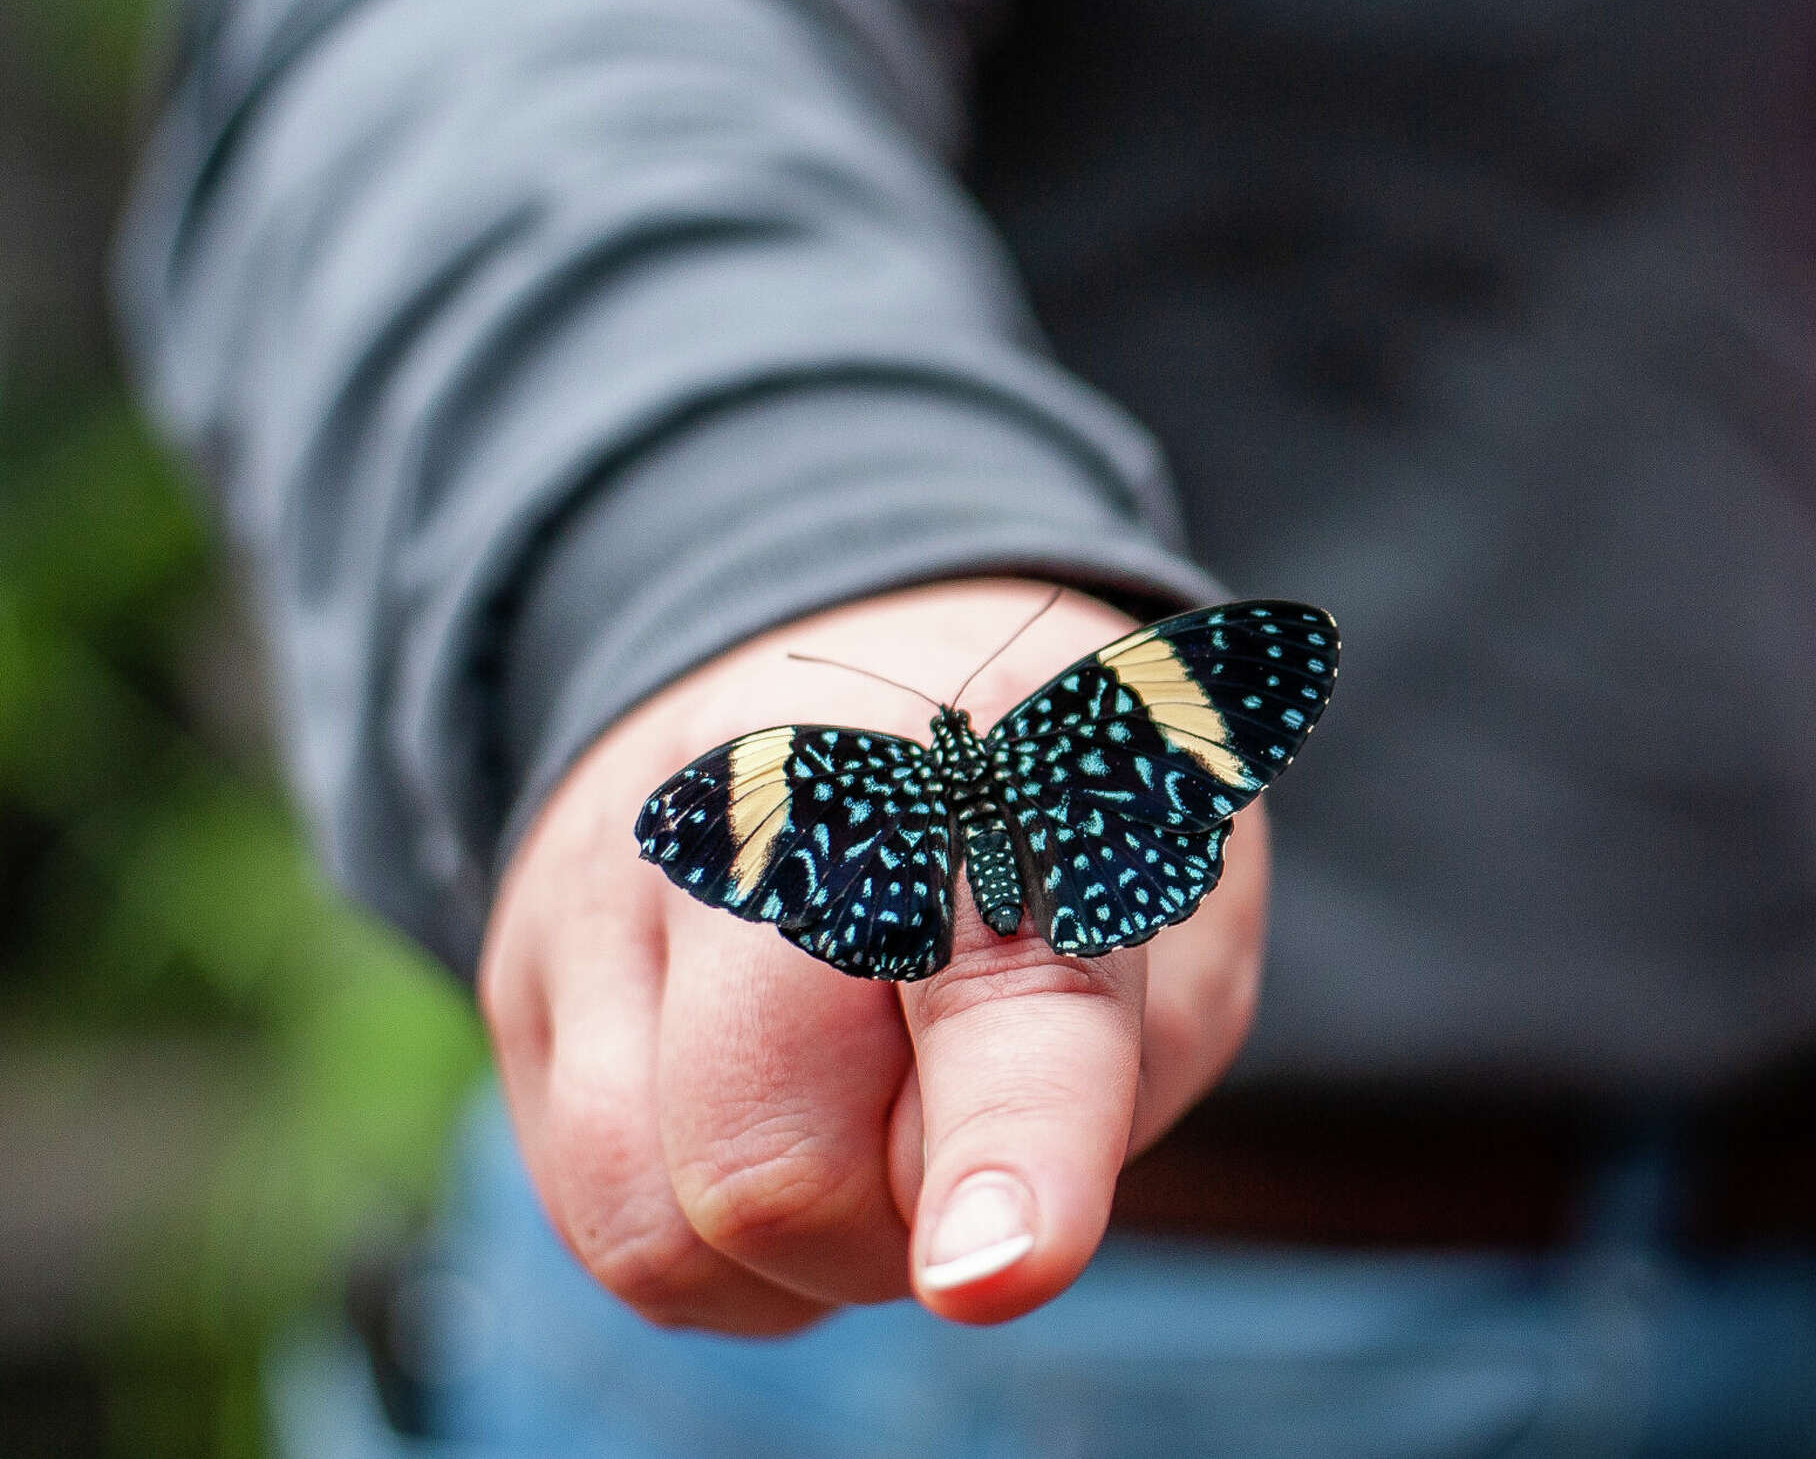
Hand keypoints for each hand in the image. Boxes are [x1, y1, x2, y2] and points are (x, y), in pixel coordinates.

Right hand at [479, 578, 1266, 1331]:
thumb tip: (958, 1251)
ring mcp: (616, 871)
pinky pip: (596, 1217)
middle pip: (772, 1172)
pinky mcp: (520, 958)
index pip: (1000, 980)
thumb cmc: (1058, 837)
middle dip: (884, 1233)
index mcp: (1002, 776)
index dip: (1008, 1139)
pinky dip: (706, 1242)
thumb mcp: (1173, 933)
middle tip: (956, 1132)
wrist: (873, 667)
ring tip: (858, 1118)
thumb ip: (1102, 1093)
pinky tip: (766, 1121)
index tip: (999, 1270)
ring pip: (652, 1224)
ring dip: (786, 1256)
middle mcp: (775, 797)